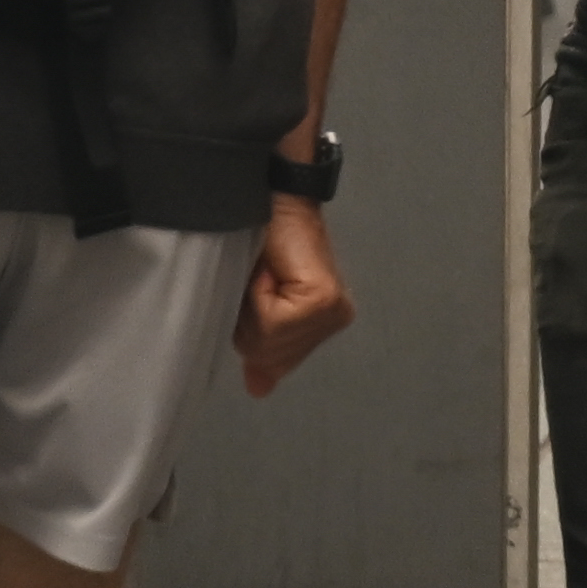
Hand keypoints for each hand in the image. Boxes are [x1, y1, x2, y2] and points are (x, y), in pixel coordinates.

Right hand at [234, 193, 354, 394]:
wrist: (274, 198)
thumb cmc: (262, 242)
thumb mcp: (255, 303)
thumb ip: (262, 347)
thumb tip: (259, 389)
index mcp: (323, 324)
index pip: (274, 364)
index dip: (251, 332)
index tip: (258, 294)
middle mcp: (335, 320)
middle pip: (267, 357)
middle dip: (251, 321)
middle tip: (261, 283)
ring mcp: (332, 312)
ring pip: (266, 342)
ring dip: (252, 307)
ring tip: (265, 276)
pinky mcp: (323, 299)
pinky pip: (270, 322)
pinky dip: (257, 295)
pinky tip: (270, 272)